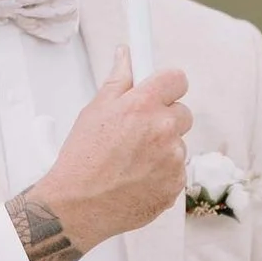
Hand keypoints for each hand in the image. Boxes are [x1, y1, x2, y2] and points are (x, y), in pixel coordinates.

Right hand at [33, 51, 191, 252]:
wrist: (79, 205)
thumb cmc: (82, 158)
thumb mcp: (94, 110)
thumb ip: (117, 79)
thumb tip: (125, 54)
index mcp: (144, 105)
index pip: (177, 79)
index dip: (168, 85)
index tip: (161, 91)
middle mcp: (164, 129)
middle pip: (183, 113)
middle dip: (165, 118)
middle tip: (138, 132)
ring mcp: (173, 159)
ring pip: (178, 144)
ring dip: (163, 149)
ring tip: (131, 161)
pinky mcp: (175, 185)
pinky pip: (176, 171)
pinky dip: (162, 174)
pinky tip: (137, 178)